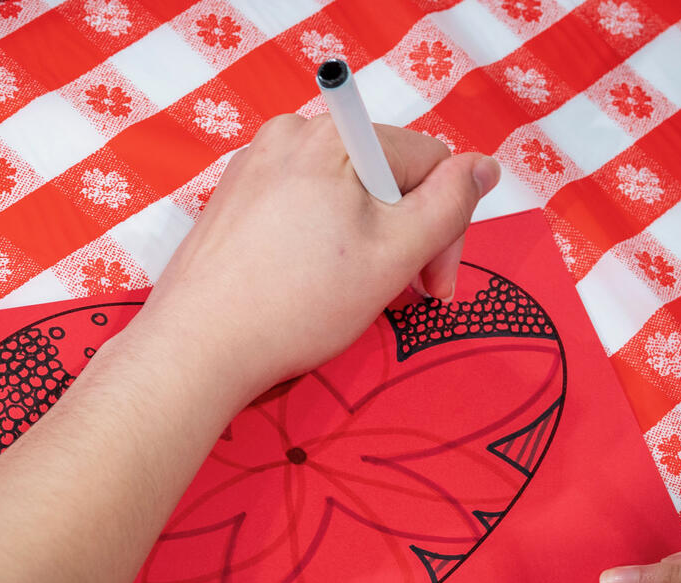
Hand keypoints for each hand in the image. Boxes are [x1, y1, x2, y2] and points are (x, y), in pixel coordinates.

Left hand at [134, 113, 499, 407]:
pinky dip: (320, 241)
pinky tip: (308, 285)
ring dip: (365, 241)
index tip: (433, 288)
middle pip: (383, 174)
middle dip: (404, 234)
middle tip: (404, 297)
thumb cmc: (296, 305)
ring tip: (348, 294)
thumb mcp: (394, 255)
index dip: (446, 227)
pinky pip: (300, 207)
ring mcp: (253, 166)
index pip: (426, 162)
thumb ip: (450, 204)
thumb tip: (483, 166)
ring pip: (343, 194)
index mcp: (331, 136)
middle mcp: (288, 136)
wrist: (197, 349)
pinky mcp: (232, 200)